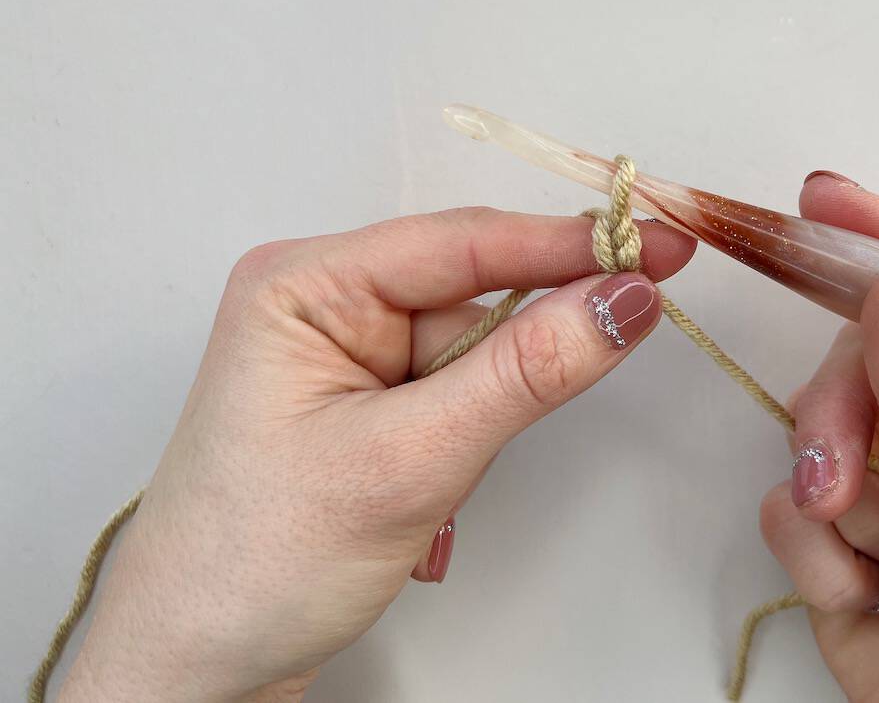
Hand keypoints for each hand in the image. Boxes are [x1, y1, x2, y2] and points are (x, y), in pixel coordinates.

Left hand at [59, 207, 694, 702]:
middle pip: (472, 294)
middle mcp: (323, 303)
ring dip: (482, 420)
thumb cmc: (257, 563)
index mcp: (304, 284)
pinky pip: (454, 395)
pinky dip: (467, 443)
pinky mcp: (365, 404)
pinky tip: (426, 500)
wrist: (194, 669)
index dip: (569, 243)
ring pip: (472, 354)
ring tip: (433, 490)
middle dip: (517, 357)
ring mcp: (344, 357)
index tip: (659, 246)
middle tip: (604, 355)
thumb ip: (526, 371)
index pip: (462, 241)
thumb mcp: (409, 461)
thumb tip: (625, 299)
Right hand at [759, 174, 878, 701]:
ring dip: (831, 495)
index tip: (820, 202)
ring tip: (870, 553)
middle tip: (840, 482)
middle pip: (865, 353)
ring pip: (815, 423)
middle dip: (840, 418)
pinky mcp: (844, 522)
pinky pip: (790, 497)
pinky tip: (865, 589)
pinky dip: (816, 550)